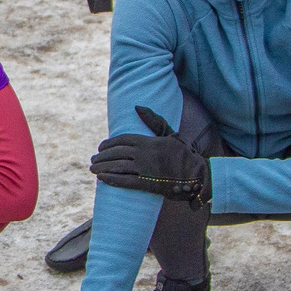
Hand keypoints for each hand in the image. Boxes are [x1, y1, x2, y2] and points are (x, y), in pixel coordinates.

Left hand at [88, 105, 208, 204]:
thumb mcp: (169, 134)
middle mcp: (144, 153)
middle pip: (116, 153)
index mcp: (148, 140)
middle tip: (93, 160)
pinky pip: (124, 181)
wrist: (197, 175)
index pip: (122, 139)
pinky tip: (102, 178)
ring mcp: (145, 168)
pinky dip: (111, 179)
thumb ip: (153, 121)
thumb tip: (137, 107)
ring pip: (117, 166)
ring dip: (102, 167)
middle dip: (102, 157)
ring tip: (93, 169)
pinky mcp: (147, 183)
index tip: (101, 148)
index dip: (109, 144)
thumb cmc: (183, 154)